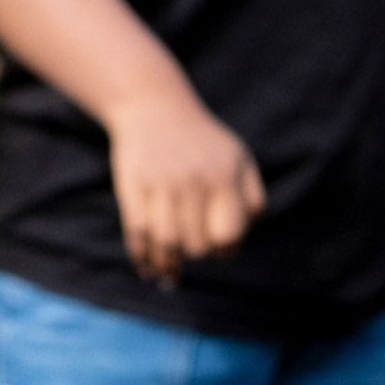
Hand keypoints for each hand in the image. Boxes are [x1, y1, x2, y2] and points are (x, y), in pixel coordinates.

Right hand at [107, 88, 263, 282]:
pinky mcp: (132, 187)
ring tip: (169, 277)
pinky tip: (147, 269)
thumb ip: (252, 195)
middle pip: (197, 243)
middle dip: (197, 256)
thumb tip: (247, 234)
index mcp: (225, 177)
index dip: (227, 250)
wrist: (154, 107)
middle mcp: (194, 182)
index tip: (221, 251)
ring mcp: (161, 185)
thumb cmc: (204, 141)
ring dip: (168, 267)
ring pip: (166, 243)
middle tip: (194, 256)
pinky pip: (138, 232)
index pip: (229, 233)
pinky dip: (142, 256)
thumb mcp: (239, 158)